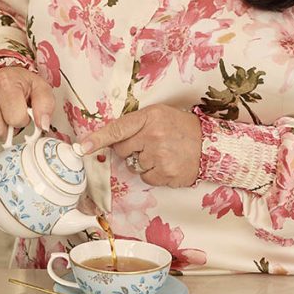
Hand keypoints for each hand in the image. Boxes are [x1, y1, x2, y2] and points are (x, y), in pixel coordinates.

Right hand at [0, 67, 56, 141]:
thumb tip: (42, 125)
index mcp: (5, 81)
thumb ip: (46, 106)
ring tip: (0, 117)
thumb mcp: (40, 89)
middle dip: (7, 129)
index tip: (22, 112)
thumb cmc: (21, 84)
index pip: (15, 119)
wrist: (2, 74)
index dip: (22, 120)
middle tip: (10, 118)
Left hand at [76, 106, 201, 187]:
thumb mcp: (158, 115)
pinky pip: (146, 178)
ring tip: (162, 153)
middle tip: (148, 143)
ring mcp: (160, 157)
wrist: (210, 144)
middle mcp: (153, 136)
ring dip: (143, 162)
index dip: (98, 139)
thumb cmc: (180, 127)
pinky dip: (153, 173)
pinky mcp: (167, 174)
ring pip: (133, 165)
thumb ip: (135, 123)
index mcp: (149, 118)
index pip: (117, 129)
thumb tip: (109, 139)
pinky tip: (166, 164)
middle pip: (122, 149)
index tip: (83, 147)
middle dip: (130, 148)